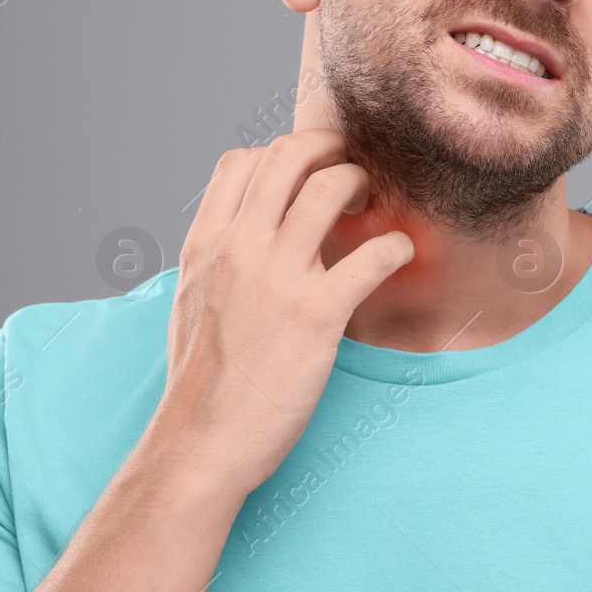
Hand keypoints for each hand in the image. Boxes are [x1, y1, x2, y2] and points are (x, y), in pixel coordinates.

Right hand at [154, 128, 412, 498]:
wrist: (201, 444)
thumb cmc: (201, 381)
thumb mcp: (192, 301)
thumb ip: (218, 258)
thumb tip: (244, 232)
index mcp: (205, 246)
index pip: (240, 161)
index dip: (281, 153)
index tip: (307, 170)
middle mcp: (238, 249)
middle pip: (289, 156)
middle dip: (331, 148)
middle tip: (354, 167)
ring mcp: (278, 278)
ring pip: (331, 188)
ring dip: (363, 183)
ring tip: (373, 206)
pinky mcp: (317, 313)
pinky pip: (373, 254)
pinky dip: (397, 245)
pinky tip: (399, 256)